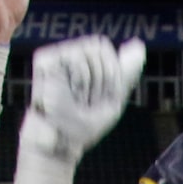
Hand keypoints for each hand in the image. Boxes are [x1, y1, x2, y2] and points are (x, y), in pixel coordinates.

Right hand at [25, 36, 145, 159]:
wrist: (67, 139)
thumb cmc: (87, 122)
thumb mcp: (113, 95)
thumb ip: (126, 69)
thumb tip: (138, 44)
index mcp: (85, 60)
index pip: (104, 48)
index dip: (110, 73)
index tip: (100, 94)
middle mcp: (69, 53)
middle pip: (99, 47)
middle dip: (103, 78)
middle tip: (88, 98)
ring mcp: (56, 56)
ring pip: (88, 52)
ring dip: (91, 82)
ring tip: (78, 97)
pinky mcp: (44, 60)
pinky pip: (74, 57)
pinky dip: (79, 79)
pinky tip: (67, 91)